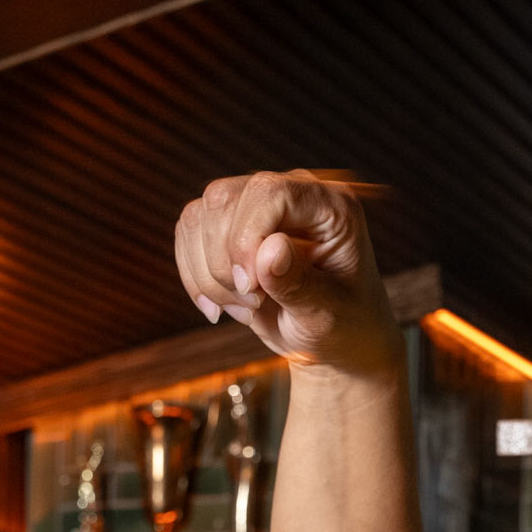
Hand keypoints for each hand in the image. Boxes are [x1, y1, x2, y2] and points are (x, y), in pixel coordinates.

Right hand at [175, 171, 400, 377]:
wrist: (332, 340)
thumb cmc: (343, 326)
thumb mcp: (328, 315)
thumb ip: (299, 283)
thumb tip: (269, 249)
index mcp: (330, 206)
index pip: (269, 192)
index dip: (246, 238)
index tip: (251, 289)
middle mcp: (291, 193)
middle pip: (223, 200)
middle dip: (223, 263)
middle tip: (254, 305)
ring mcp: (257, 206)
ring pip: (197, 218)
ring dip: (208, 275)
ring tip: (244, 308)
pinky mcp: (229, 224)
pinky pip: (187, 234)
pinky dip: (195, 277)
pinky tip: (223, 306)